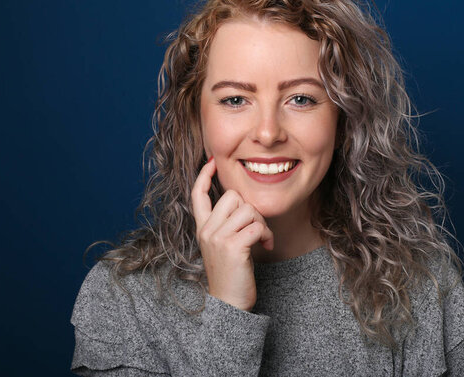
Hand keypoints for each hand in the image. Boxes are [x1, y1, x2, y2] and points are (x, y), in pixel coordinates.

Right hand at [191, 157, 273, 311]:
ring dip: (262, 223)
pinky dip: (266, 234)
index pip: (197, 195)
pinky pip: (256, 225)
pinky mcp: (232, 247)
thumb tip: (240, 201)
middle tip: (256, 228)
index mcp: (202, 228)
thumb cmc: (231, 273)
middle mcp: (206, 230)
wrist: (230, 302)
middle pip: (233, 196)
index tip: (211, 161)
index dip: (203, 176)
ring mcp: (218, 238)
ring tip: (262, 238)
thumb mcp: (223, 244)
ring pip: (248, 210)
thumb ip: (226, 224)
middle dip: (251, 208)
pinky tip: (266, 245)